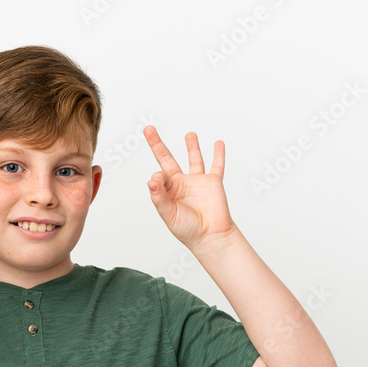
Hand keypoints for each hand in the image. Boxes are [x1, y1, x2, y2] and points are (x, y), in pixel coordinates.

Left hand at [144, 125, 236, 250]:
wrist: (210, 236)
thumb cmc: (188, 230)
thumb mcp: (168, 214)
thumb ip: (159, 197)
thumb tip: (151, 180)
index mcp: (168, 191)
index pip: (159, 174)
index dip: (158, 176)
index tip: (160, 182)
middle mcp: (181, 184)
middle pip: (167, 159)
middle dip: (157, 144)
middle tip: (149, 129)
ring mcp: (197, 182)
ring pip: (194, 159)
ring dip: (191, 146)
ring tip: (189, 134)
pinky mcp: (213, 183)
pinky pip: (216, 165)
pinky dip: (218, 154)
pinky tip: (218, 144)